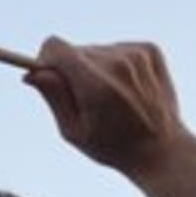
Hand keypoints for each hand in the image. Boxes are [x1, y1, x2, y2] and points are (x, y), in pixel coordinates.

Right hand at [25, 37, 190, 179]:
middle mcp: (117, 63)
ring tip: (111, 97)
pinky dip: (116, 63)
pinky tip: (127, 88)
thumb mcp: (73, 130)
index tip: (49, 75)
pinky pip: (117, 48)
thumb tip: (32, 72)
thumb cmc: (112, 146)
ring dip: (95, 67)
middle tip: (87, 99)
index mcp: (96, 85)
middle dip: (72, 69)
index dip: (46, 59)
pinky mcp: (150, 49)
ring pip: (96, 49)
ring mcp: (136, 54)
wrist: (162, 150)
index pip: (56, 46)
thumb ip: (53, 97)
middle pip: (75, 50)